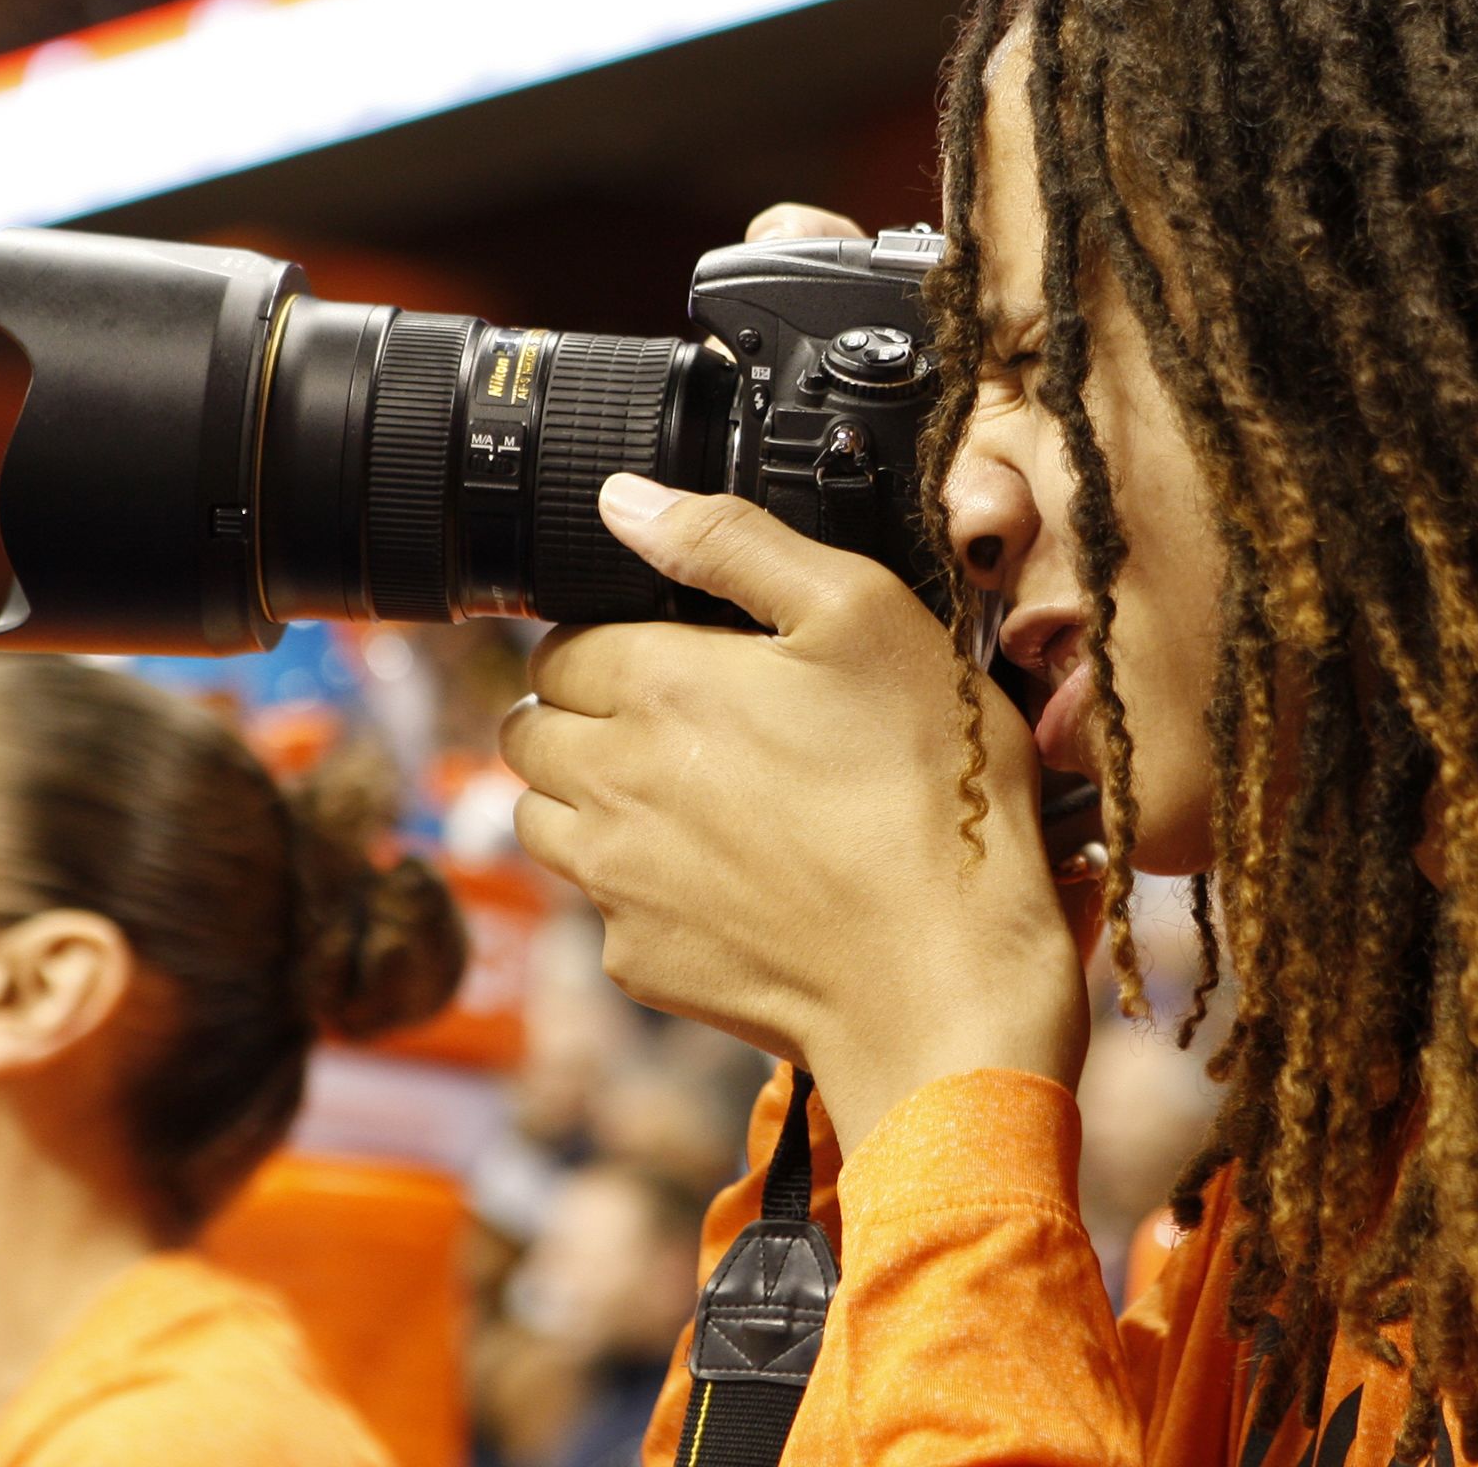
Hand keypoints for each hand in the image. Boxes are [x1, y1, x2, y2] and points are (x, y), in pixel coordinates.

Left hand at [502, 473, 1087, 1149]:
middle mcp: (608, 781)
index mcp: (653, 682)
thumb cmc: (927, 789)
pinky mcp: (638, 961)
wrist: (946, 976)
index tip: (681, 655)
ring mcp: (614, 881)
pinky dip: (641, 885)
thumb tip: (623, 500)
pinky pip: (600, 906)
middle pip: (532, 729)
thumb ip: (733, 542)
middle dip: (584, 715)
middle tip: (683, 722)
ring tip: (690, 797)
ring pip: (541, 817)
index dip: (615, 638)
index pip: (559, 643)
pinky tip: (728, 878)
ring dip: (588, 796)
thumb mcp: (863, 614)